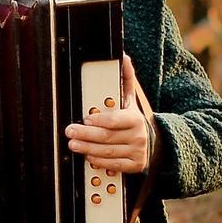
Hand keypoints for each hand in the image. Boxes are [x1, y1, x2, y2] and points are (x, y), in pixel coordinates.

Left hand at [65, 54, 154, 175]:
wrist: (152, 141)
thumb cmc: (131, 118)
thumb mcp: (129, 98)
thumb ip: (125, 78)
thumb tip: (123, 56)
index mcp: (135, 118)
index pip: (115, 120)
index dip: (99, 120)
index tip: (85, 118)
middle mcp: (138, 136)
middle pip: (107, 137)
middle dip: (86, 134)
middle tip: (70, 131)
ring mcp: (137, 152)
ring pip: (108, 152)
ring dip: (88, 148)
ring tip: (73, 144)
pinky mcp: (135, 165)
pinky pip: (114, 165)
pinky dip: (99, 161)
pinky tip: (88, 156)